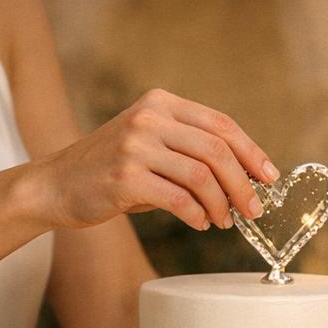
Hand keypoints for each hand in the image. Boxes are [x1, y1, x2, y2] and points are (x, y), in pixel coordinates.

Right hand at [32, 89, 278, 232]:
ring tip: (223, 221)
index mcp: (161, 103)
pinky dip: (197, 215)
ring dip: (221, 205)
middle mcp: (149, 117)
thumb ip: (190, 153)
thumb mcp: (151, 147)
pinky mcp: (125, 177)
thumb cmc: (111, 171)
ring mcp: (135, 145)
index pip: (221, 124)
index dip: (251, 152)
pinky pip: (178, 199)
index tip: (270, 178)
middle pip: (217, 150)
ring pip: (201, 176)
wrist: (57, 184)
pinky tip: (200, 224)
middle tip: (252, 211)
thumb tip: (243, 181)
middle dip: (243, 185)